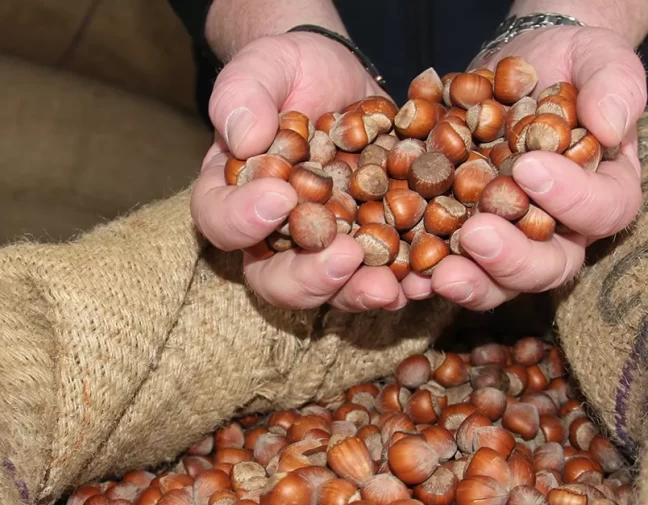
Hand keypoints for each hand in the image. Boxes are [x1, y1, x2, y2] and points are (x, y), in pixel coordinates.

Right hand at [191, 33, 406, 312]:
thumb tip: (243, 138)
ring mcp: (323, 249)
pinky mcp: (370, 245)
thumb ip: (243, 95)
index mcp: (232, 197)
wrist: (338, 75)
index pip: (220, 222)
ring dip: (359, 293)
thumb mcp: (261, 67)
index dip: (243, 220)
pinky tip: (427, 279)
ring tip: (389, 288)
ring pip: (332, 290)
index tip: (281, 197)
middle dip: (309, 278)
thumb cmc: (287, 72)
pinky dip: (406, 283)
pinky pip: (385, 276)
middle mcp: (272, 238)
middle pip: (274, 279)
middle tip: (345, 257)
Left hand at [400, 25, 646, 310]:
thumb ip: (614, 86)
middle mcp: (563, 231)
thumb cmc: (570, 64)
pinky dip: (427, 273)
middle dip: (513, 258)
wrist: (519, 66)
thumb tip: (613, 128)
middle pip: (550, 266)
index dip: (570, 197)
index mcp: (606, 192)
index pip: (602, 210)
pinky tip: (405, 272)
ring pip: (500, 282)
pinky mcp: (466, 238)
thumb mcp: (600, 58)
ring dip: (472, 282)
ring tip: (440, 274)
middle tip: (477, 234)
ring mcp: (512, 241)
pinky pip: (450, 267)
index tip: (528, 167)